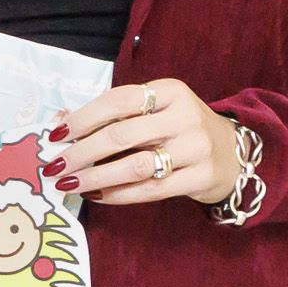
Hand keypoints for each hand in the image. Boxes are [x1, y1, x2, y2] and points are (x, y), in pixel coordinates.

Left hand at [61, 78, 243, 207]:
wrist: (232, 153)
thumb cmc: (179, 129)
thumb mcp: (153, 111)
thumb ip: (111, 115)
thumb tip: (59, 121)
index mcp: (170, 91)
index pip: (119, 100)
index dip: (83, 118)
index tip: (55, 135)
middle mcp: (185, 116)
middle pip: (122, 135)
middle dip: (81, 153)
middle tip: (55, 167)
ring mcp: (197, 147)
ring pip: (135, 165)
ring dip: (95, 177)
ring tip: (68, 184)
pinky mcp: (201, 177)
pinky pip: (151, 189)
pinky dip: (118, 194)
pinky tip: (96, 195)